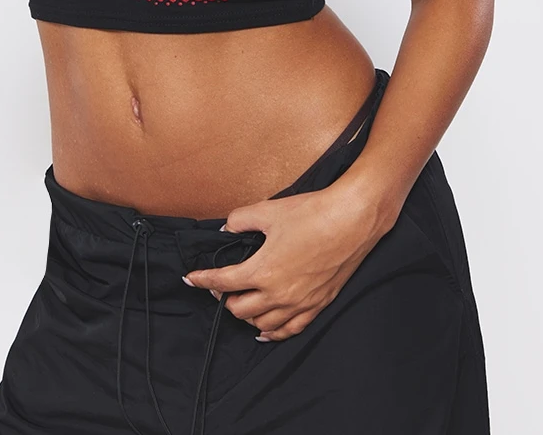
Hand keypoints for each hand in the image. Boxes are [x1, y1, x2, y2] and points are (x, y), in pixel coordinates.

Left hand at [182, 177, 389, 341]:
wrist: (352, 219)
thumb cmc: (312, 213)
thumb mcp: (268, 210)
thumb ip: (241, 219)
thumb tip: (227, 227)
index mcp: (262, 271)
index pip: (223, 282)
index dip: (202, 281)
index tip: (190, 279)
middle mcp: (279, 294)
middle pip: (240, 309)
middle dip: (225, 299)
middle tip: (221, 287)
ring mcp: (299, 303)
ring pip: (263, 324)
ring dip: (247, 316)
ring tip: (241, 303)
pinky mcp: (318, 304)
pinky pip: (290, 329)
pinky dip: (273, 332)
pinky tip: (265, 331)